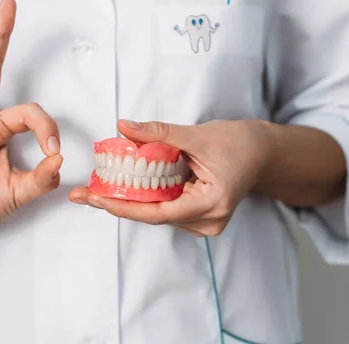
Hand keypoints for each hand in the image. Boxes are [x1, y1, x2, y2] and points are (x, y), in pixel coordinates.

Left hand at [69, 119, 274, 236]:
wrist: (265, 152)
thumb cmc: (240, 142)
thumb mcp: (197, 135)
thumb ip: (159, 133)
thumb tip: (122, 126)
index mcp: (210, 204)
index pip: (158, 213)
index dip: (124, 207)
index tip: (96, 199)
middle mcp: (207, 221)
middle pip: (153, 215)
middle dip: (117, 203)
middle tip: (83, 194)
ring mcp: (204, 221)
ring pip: (157, 212)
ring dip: (128, 199)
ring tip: (94, 188)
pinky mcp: (199, 215)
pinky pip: (165, 207)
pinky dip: (144, 196)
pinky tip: (120, 187)